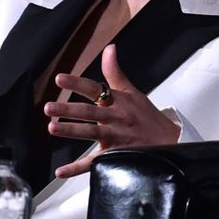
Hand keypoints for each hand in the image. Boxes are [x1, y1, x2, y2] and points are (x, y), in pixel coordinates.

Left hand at [46, 45, 180, 177]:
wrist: (170, 142)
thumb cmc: (147, 116)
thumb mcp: (132, 92)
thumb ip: (114, 72)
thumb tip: (109, 47)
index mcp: (119, 101)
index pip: (96, 89)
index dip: (78, 83)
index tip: (59, 79)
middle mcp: (117, 118)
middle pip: (91, 112)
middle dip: (69, 109)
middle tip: (48, 107)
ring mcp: (117, 138)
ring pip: (92, 134)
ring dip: (72, 131)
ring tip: (52, 128)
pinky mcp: (116, 156)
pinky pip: (95, 163)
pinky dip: (77, 168)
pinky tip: (60, 171)